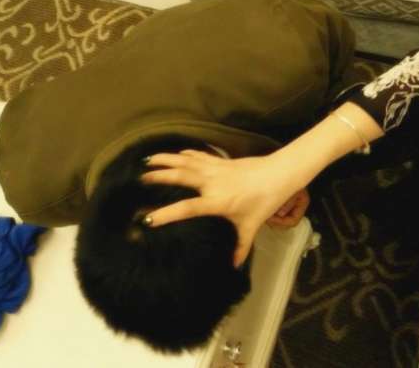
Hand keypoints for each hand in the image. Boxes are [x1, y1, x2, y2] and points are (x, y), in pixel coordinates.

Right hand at [140, 150, 303, 266]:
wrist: (280, 174)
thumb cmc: (265, 201)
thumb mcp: (251, 226)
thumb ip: (240, 246)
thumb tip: (233, 266)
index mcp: (216, 201)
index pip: (186, 208)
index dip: (166, 214)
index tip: (147, 219)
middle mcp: (211, 182)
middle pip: (180, 176)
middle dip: (158, 177)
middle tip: (139, 179)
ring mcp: (215, 168)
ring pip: (185, 161)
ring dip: (166, 159)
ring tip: (147, 159)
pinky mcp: (221, 161)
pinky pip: (199, 155)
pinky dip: (185, 153)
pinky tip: (176, 153)